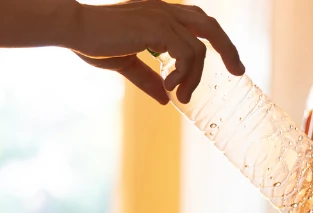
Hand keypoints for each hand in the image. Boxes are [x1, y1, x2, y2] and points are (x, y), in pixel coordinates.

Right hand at [68, 0, 245, 104]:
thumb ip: (147, 78)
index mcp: (160, 14)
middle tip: (238, 72)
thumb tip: (165, 100)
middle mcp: (165, 11)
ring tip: (181, 96)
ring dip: (195, 77)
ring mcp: (163, 17)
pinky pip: (187, 54)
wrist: (74, 28)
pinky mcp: (157, 28)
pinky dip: (185, 74)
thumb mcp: (125, 63)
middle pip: (210, 26)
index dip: (217, 40)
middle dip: (228, 49)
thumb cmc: (93, 41)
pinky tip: (170, 87)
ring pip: (200, 48)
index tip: (229, 64)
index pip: (198, 21)